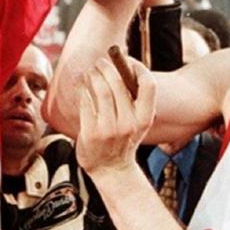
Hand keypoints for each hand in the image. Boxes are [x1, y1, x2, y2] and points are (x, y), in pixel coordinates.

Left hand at [76, 55, 155, 177]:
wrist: (111, 170)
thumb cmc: (123, 140)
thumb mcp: (137, 122)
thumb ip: (132, 100)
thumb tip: (120, 66)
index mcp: (144, 118)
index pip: (148, 85)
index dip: (137, 67)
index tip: (127, 60)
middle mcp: (129, 123)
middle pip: (119, 83)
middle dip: (107, 67)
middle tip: (100, 62)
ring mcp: (109, 129)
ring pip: (101, 91)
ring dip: (93, 75)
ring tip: (90, 71)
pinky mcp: (91, 133)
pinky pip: (86, 102)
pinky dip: (83, 89)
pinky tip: (82, 84)